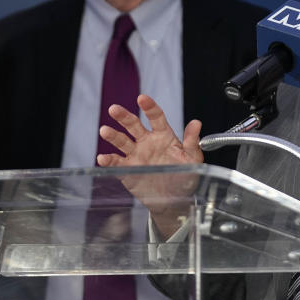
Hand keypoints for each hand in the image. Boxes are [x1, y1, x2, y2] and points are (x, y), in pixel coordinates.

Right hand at [97, 94, 203, 235]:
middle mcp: (147, 142)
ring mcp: (136, 155)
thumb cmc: (185, 176)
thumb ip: (192, 141)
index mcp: (163, 136)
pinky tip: (102, 158)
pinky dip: (108, 160)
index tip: (142, 99)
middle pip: (133, 125)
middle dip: (123, 116)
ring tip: (104, 131)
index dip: (149, 107)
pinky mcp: (128, 170)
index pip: (156, 117)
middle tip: (114, 109)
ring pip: (122, 141)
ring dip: (112, 135)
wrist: (175, 200)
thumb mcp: (193, 159)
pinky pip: (117, 163)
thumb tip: (196, 123)